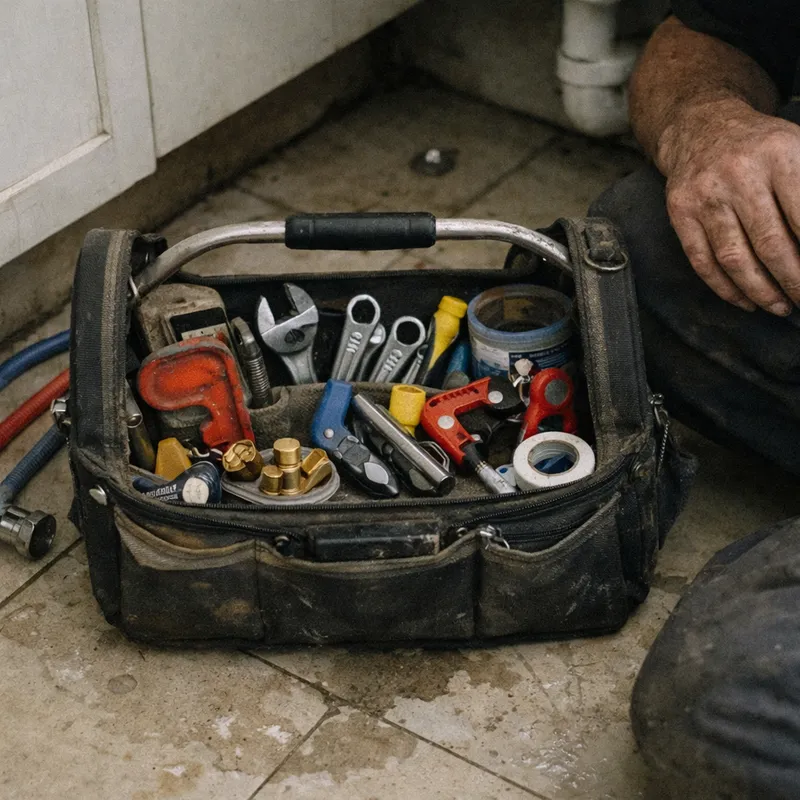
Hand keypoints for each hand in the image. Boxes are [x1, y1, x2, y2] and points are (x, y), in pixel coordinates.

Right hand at [658, 100, 799, 314]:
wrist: (702, 128)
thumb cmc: (761, 147)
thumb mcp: (799, 150)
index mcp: (780, 156)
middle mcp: (740, 175)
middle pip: (771, 244)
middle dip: (792, 280)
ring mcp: (706, 196)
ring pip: (734, 259)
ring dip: (760, 291)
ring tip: (779, 307)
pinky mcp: (681, 213)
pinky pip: (702, 261)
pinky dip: (725, 288)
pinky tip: (745, 300)